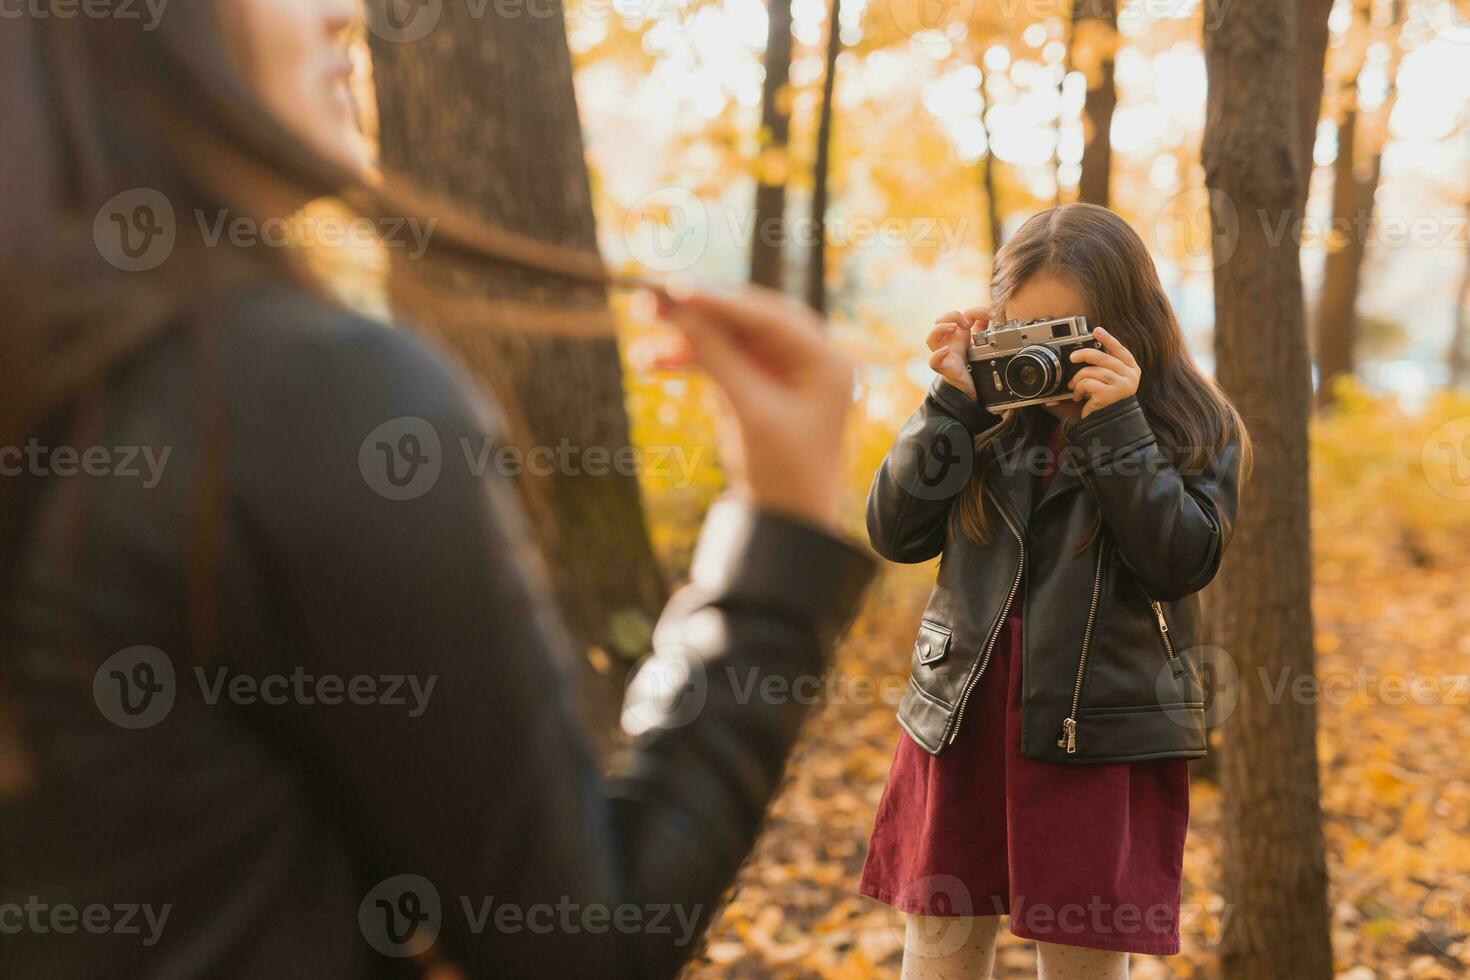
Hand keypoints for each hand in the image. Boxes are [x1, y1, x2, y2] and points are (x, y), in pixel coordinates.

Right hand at [647, 285, 853, 531]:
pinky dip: (692, 360)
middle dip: (698, 312)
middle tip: (649, 298)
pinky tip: (654, 360)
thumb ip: (716, 356)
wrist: (787, 527)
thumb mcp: (748, 412)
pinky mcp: (764, 388)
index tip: (674, 287)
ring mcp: (787, 372)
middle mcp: (812, 359)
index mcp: (826, 361)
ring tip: (641, 330)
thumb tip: (680, 307)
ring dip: (688, 336)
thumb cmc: (781, 473)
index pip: (767, 317)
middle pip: (748, 319)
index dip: (717, 300)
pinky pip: (725, 362)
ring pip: (732, 338)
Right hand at [928, 307, 988, 401]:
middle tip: (967, 322)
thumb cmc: (970, 363)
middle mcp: (947, 341)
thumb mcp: (979, 342)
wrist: (968, 386)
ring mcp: (943, 354)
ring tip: (954, 328)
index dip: (975, 311)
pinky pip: (933, 362)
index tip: (991, 315)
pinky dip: (938, 355)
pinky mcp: (944, 368)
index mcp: (956, 334)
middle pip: (939, 321)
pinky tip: (946, 351)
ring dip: (940, 329)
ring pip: (930, 339)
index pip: (960, 314)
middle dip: (952, 316)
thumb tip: (990, 315)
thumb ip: (983, 328)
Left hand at [1068, 326, 1140, 417]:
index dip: (1108, 339)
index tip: (1096, 330)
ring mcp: (1121, 386)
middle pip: (1104, 358)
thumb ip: (1108, 366)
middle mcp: (1130, 377)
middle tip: (1073, 357)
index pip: (1121, 350)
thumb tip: (1094, 349)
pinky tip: (1079, 397)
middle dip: (1085, 354)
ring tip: (1075, 388)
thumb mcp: (1112, 382)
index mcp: (1132, 370)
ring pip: (1092, 371)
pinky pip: (1087, 384)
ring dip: (1078, 379)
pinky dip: (1078, 390)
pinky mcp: (1109, 396)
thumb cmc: (1108, 402)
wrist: (1110, 426)